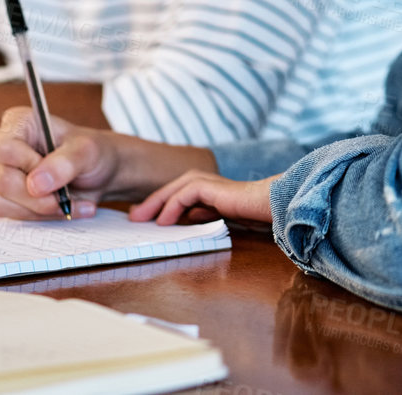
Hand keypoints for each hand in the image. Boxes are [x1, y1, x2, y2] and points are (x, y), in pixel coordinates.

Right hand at [0, 106, 115, 219]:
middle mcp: (3, 147)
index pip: (4, 147)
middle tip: (64, 196)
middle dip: (37, 196)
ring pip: (1, 201)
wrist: (99, 174)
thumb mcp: (88, 151)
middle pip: (2, 179)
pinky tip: (62, 209)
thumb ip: (65, 163)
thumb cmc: (92, 153)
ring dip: (39, 209)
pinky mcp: (2, 197)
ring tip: (67, 202)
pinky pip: (8, 215)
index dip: (27, 165)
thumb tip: (35, 184)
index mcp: (19, 123)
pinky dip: (38, 216)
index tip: (52, 172)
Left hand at [129, 171, 274, 226]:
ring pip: (174, 189)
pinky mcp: (210, 187)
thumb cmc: (249, 210)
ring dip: (156, 203)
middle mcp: (204, 181)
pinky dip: (172, 207)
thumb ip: (203, 213)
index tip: (145, 217)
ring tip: (142, 218)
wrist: (267, 204)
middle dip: (151, 202)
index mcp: (206, 188)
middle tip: (134, 216)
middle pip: (170, 189)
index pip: (176, 194)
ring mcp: (207, 181)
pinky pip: (184, 195)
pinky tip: (164, 220)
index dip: (159, 204)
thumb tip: (188, 217)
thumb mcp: (220, 215)